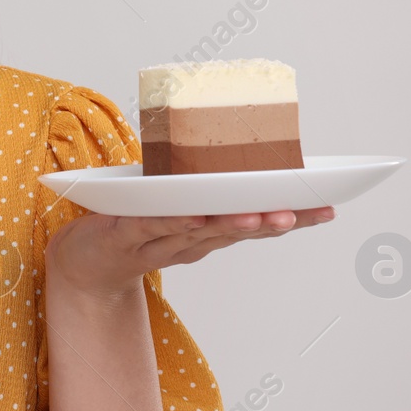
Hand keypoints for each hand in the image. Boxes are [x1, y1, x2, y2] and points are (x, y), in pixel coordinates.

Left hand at [46, 206, 335, 302]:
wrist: (81, 265)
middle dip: (271, 222)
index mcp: (207, 232)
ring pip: (200, 232)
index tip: (330, 206)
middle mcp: (189, 242)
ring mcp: (157, 241)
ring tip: (259, 216)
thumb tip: (236, 145)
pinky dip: (174, 220)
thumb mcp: (173, 204)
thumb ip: (202, 185)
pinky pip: (152, 226)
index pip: (255, 225)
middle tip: (302, 212)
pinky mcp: (122, 236)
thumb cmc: (130, 226)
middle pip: (235, 231)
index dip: (293, 218)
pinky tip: (193, 214)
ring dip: (230, 224)